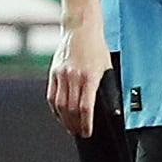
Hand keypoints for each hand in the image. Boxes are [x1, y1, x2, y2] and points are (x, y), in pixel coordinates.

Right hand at [47, 22, 110, 137]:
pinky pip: (52, 96)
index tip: (87, 132)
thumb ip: (105, 86)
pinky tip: (60, 115)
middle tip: (78, 133)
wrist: (80, 29)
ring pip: (59, 105)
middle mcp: (74, 77)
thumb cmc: (96, 47)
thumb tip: (110, 107)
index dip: (86, 124)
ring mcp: (61, 75)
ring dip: (64, 120)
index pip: (86, 108)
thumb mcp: (106, 67)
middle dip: (75, 125)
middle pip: (71, 110)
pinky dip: (55, 109)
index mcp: (89, 77)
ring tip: (70, 127)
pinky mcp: (53, 72)